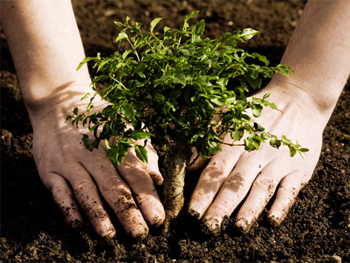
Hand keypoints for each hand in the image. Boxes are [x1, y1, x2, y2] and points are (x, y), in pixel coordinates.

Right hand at [29, 84, 164, 238]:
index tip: (157, 218)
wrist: (59, 102)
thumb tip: (158, 179)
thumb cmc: (100, 119)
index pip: (135, 173)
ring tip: (109, 235)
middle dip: (127, 211)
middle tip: (139, 234)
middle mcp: (93, 153)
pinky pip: (58, 190)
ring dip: (97, 213)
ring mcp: (70, 160)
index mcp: (116, 143)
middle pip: (113, 185)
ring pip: (86, 189)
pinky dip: (67, 207)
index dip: (147, 196)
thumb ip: (143, 152)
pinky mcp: (49, 168)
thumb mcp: (125, 126)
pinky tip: (77, 224)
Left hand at [188, 82, 324, 232]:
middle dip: (220, 207)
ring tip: (237, 228)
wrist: (297, 100)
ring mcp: (277, 162)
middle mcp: (254, 154)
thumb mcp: (226, 116)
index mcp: (234, 143)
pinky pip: (289, 189)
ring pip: (260, 188)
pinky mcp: (298, 169)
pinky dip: (281, 205)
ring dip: (249, 209)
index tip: (192, 213)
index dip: (203, 193)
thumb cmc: (254, 112)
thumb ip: (206, 138)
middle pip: (235, 184)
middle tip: (208, 228)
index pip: (215, 172)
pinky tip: (272, 221)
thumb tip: (188, 163)